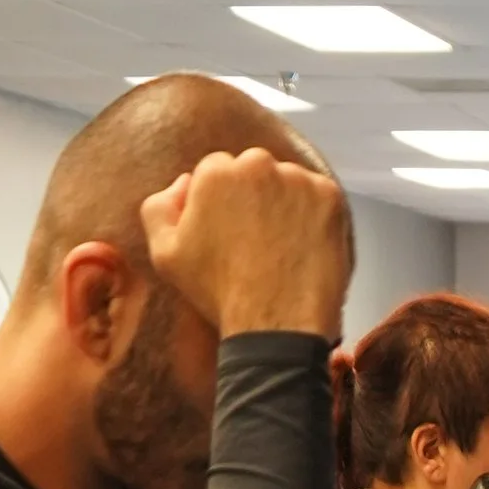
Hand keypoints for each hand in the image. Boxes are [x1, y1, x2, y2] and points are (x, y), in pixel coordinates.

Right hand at [143, 148, 352, 340]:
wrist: (275, 325)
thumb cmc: (219, 292)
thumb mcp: (165, 254)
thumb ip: (159, 208)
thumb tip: (183, 183)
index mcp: (215, 172)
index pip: (216, 171)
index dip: (221, 203)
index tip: (228, 232)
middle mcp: (257, 164)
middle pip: (253, 170)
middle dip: (253, 197)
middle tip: (256, 240)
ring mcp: (298, 179)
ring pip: (287, 182)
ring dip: (284, 204)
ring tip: (281, 247)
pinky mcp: (330, 198)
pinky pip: (318, 197)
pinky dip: (313, 216)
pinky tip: (303, 247)